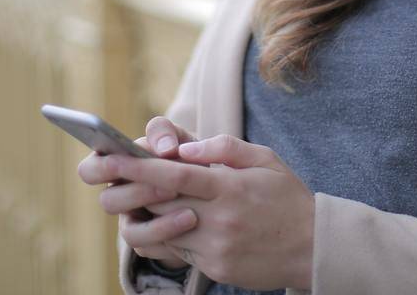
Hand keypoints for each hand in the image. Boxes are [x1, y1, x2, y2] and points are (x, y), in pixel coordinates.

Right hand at [77, 116, 201, 272]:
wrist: (207, 188)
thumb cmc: (185, 154)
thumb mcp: (178, 137)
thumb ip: (166, 132)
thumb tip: (164, 148)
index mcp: (116, 167)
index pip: (89, 170)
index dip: (100, 166)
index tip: (122, 158)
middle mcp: (118, 196)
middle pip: (107, 201)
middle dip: (136, 191)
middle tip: (165, 182)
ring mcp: (131, 221)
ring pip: (127, 229)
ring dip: (155, 216)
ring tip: (184, 200)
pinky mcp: (147, 242)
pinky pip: (147, 245)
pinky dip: (168, 232)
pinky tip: (191, 219)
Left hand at [106, 134, 314, 290]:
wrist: (314, 247)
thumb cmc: (288, 197)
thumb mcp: (266, 160)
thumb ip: (225, 148)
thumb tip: (185, 149)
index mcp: (230, 188)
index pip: (175, 175)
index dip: (138, 166)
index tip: (109, 157)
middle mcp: (219, 219)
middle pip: (160, 203)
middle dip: (129, 188)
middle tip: (102, 173)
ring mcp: (216, 248)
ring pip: (166, 230)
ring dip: (150, 213)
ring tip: (144, 197)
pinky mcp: (215, 268)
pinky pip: (180, 251)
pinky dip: (171, 234)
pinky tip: (177, 221)